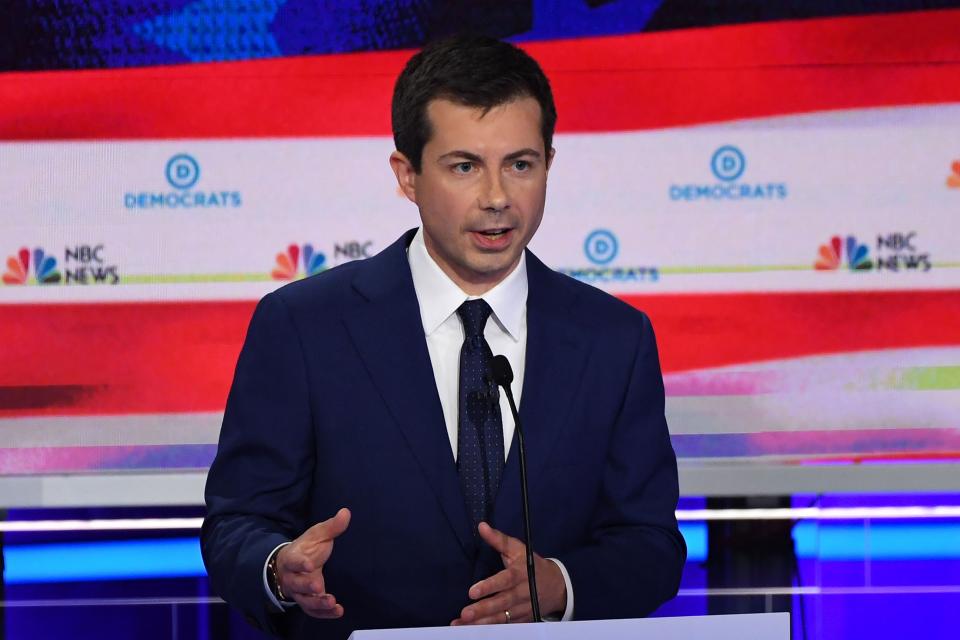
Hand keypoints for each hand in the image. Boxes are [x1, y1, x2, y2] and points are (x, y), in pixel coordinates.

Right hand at [276, 507, 350, 618]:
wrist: (291, 565)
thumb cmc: (306, 548)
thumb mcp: (317, 534)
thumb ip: (332, 526)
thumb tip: (346, 512)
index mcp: (292, 558)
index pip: (293, 561)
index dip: (300, 563)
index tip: (310, 565)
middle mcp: (292, 577)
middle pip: (297, 584)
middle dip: (306, 586)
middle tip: (318, 586)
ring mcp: (299, 592)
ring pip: (304, 601)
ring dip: (317, 603)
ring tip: (332, 602)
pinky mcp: (307, 602)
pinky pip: (313, 611)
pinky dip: (324, 613)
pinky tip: (338, 611)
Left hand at [452, 522, 566, 624]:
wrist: (557, 586)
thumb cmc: (532, 564)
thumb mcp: (518, 549)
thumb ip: (498, 540)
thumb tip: (481, 526)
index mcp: (520, 573)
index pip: (504, 580)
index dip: (489, 586)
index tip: (472, 592)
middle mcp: (522, 593)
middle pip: (501, 603)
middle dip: (483, 610)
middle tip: (465, 614)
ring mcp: (523, 609)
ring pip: (502, 618)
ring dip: (482, 623)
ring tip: (463, 624)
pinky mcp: (522, 619)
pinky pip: (506, 627)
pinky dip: (491, 630)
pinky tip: (473, 632)